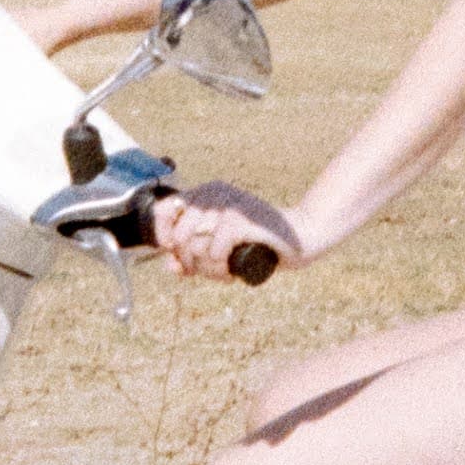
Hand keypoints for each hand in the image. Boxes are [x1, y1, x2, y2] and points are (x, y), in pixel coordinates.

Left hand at [153, 185, 302, 286]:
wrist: (301, 236)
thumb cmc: (259, 242)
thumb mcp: (221, 247)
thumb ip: (194, 253)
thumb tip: (170, 266)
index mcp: (207, 192)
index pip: (164, 210)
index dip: (164, 238)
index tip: (177, 255)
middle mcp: (214, 193)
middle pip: (178, 236)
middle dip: (189, 262)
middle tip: (209, 270)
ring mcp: (228, 205)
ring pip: (195, 246)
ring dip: (209, 269)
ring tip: (224, 273)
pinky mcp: (239, 219)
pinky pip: (214, 251)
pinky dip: (221, 268)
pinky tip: (233, 271)